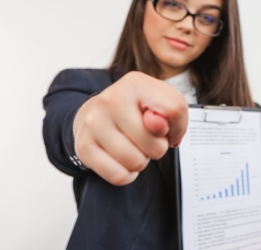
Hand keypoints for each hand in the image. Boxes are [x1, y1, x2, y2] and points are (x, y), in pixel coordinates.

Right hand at [72, 71, 187, 185]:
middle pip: (154, 143)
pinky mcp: (83, 146)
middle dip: (157, 148)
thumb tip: (159, 126)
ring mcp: (93, 122)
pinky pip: (118, 176)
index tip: (166, 127)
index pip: (174, 109)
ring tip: (133, 147)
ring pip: (135, 162)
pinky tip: (121, 160)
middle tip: (145, 138)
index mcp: (135, 83)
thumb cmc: (136, 110)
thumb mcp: (161, 102)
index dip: (177, 127)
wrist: (96, 113)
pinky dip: (126, 174)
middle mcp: (110, 99)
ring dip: (141, 161)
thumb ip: (173, 112)